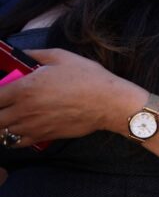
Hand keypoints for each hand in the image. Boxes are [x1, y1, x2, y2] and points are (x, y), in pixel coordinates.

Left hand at [0, 49, 135, 147]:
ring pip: (2, 131)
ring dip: (3, 123)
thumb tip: (21, 54)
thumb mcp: (62, 57)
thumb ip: (35, 55)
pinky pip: (16, 142)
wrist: (109, 103)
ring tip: (11, 115)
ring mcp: (32, 126)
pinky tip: (19, 128)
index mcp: (24, 88)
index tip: (3, 90)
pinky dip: (12, 137)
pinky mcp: (43, 137)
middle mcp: (23, 110)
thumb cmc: (88, 78)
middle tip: (5, 103)